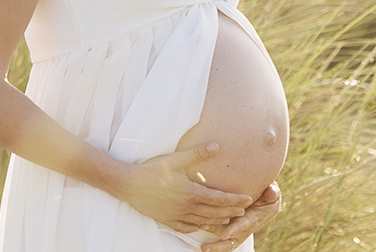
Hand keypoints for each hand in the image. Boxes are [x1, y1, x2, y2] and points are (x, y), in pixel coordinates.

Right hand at [116, 143, 253, 233]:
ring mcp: (176, 216)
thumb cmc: (151, 170)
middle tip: (244, 212)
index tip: (247, 200)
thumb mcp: (175, 159)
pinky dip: (198, 228)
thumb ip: (197, 153)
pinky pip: (186, 228)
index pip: (219, 199)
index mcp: (191, 192)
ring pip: (202, 222)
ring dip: (217, 222)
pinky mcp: (167, 220)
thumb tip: (216, 146)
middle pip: (214, 212)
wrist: (128, 184)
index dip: (235, 200)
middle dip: (231, 212)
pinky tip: (202, 227)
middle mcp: (186, 207)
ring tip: (228, 221)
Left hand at [199, 181, 280, 251]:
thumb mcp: (272, 193)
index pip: (243, 225)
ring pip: (227, 243)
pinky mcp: (233, 232)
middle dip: (219, 244)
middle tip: (206, 246)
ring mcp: (239, 232)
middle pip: (232, 239)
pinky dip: (214, 244)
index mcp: (254, 218)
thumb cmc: (268, 196)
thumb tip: (272, 193)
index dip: (234, 229)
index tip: (224, 234)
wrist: (267, 204)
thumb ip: (272, 193)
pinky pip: (224, 241)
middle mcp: (245, 228)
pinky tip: (203, 243)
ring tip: (203, 246)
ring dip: (215, 245)